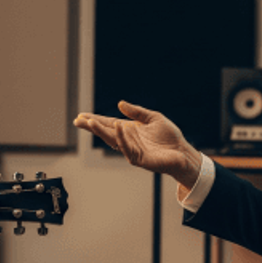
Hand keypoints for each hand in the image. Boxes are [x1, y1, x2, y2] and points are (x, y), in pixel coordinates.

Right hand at [75, 101, 202, 185]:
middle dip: (92, 126)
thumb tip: (120, 104)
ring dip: (101, 132)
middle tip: (78, 120)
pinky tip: (117, 128)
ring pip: (113, 140)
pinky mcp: (139, 158)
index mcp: (129, 129)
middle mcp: (127, 140)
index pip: (108, 123)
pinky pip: (128, 148)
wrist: (182, 152)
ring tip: (91, 123)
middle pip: (106, 132)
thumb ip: (137, 112)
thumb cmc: (169, 137)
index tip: (81, 116)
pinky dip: (122, 138)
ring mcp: (132, 150)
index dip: (95, 120)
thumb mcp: (153, 118)